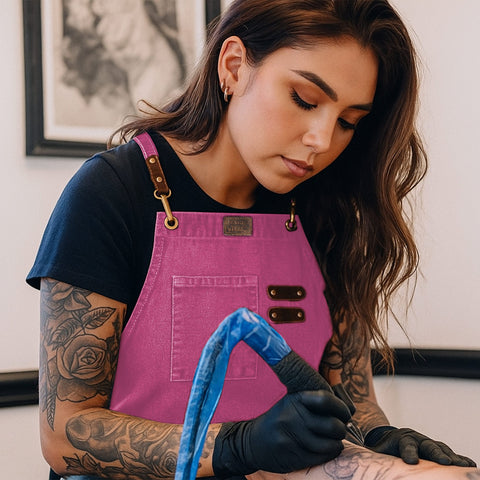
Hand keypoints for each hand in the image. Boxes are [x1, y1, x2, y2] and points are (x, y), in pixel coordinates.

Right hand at [212, 390, 351, 476]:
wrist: (251, 441)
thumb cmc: (280, 420)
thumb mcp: (292, 402)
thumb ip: (316, 401)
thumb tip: (349, 406)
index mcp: (295, 399)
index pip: (326, 399)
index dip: (341, 408)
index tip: (344, 414)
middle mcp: (292, 416)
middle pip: (333, 425)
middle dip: (341, 430)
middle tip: (339, 430)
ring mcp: (291, 437)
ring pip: (330, 445)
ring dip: (336, 444)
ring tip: (332, 441)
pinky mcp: (292, 456)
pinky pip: (322, 457)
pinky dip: (329, 454)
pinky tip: (325, 450)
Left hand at [364, 426, 476, 466]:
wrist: (388, 439)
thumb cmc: (381, 450)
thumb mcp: (374, 453)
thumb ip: (370, 459)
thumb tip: (353, 464)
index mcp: (398, 438)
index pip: (404, 445)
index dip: (408, 453)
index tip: (411, 462)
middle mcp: (415, 438)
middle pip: (427, 445)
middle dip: (436, 454)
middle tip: (444, 463)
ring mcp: (427, 443)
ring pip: (441, 448)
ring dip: (452, 457)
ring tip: (462, 466)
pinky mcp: (436, 449)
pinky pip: (449, 453)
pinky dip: (459, 459)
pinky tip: (470, 465)